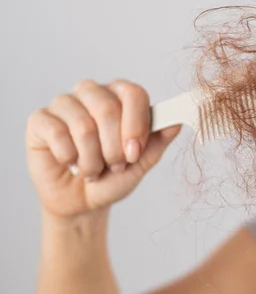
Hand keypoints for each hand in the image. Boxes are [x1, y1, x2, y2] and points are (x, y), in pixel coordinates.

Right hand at [26, 79, 181, 220]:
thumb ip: (158, 140)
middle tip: (115, 165)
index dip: (136, 125)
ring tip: (93, 170)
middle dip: (114, 148)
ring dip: (92, 159)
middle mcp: (93, 92)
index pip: (134, 93)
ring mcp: (64, 103)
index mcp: (120, 95)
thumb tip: (177, 122)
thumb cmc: (114, 176)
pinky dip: (69, 157)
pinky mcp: (40, 119)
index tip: (134, 153)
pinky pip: (57, 133)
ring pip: (83, 125)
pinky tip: (70, 163)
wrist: (83, 201)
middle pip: (107, 108)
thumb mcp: (142, 162)